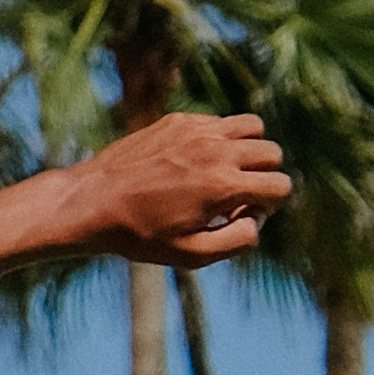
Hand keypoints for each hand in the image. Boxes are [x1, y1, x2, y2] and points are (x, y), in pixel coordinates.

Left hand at [72, 113, 289, 267]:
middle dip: (263, 177)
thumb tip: (257, 219)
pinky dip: (220, 139)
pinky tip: (192, 163)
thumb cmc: (141, 235)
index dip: (268, 207)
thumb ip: (237, 240)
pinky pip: (220, 121)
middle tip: (233, 197)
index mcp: (224, 185)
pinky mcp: (180, 120)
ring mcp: (199, 129)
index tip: (239, 216)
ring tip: (224, 173)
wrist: (93, 202)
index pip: (280, 186)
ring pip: (253, 127)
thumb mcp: (192, 254)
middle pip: (272, 153)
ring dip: (249, 150)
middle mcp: (217, 150)